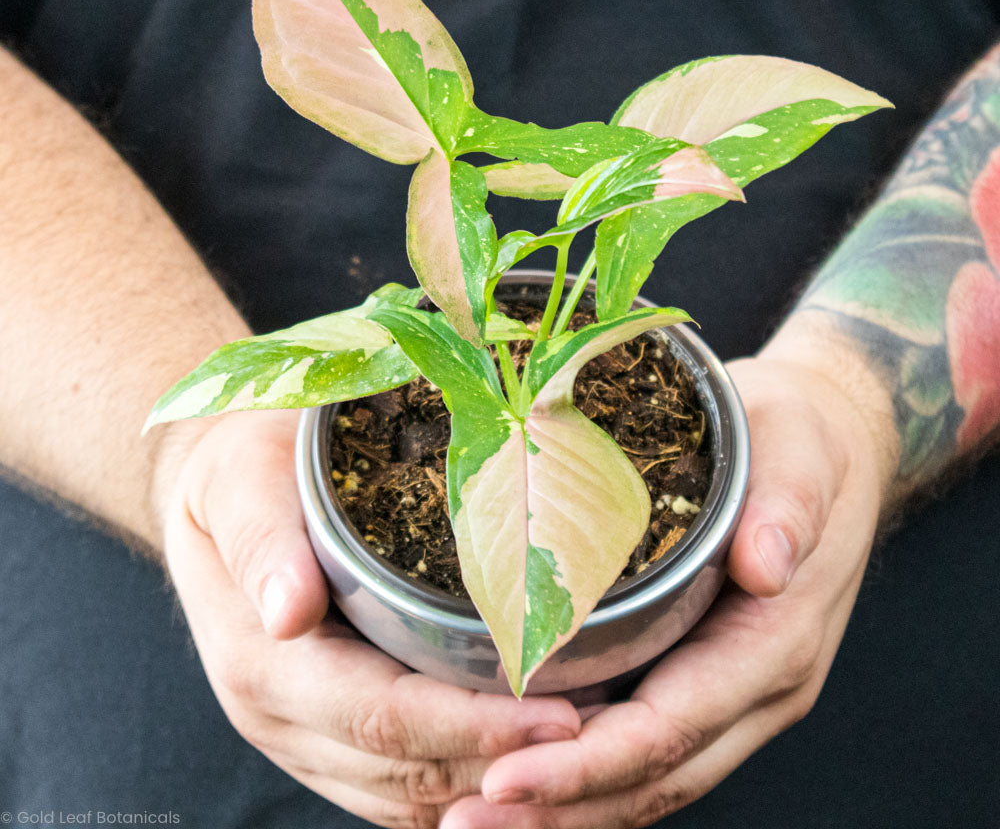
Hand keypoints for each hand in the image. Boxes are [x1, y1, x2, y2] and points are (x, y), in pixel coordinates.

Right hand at [155, 409, 580, 828]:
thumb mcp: (240, 481)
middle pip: (407, 772)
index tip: (560, 719)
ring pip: (409, 797)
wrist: (215, 490)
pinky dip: (468, 780)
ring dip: (497, 783)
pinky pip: (401, 787)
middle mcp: (282, 717)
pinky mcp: (328, 732)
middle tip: (603, 737)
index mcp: (263, 663)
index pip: (382, 719)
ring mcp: (304, 734)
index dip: (474, 726)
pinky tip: (526, 754)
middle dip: (507, 762)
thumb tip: (288, 611)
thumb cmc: (239, 471)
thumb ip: (262, 541)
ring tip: (586, 747)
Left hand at [441, 339, 898, 828]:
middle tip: (463, 821)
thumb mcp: (803, 451)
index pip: (671, 729)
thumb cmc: (804, 441)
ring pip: (649, 777)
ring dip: (567, 808)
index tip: (505, 778)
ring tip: (476, 816)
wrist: (828, 441)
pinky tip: (530, 774)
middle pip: (652, 777)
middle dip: (558, 810)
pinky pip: (649, 744)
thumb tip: (768, 564)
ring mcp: (735, 690)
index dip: (586, 763)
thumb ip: (790, 505)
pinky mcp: (708, 674)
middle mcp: (757, 688)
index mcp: (774, 644)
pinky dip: (589, 774)